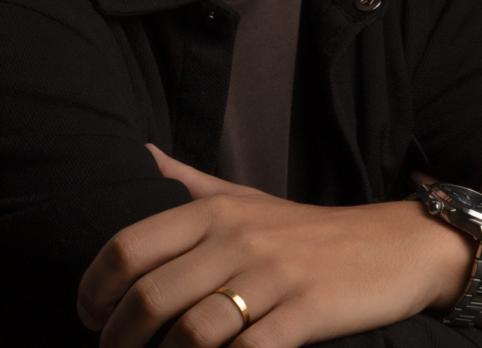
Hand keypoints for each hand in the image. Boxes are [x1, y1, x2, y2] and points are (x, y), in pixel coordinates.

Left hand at [77, 145, 475, 347]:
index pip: (128, 246)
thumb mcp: (245, 197)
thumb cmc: (303, 231)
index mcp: (215, 210)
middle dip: (118, 341)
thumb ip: (188, 182)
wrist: (392, 245)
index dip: (94, 290)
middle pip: (149, 296)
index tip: (89, 318)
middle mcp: (237, 237)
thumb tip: (140, 153)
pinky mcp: (306, 311)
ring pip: (190, 331)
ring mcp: (273, 275)